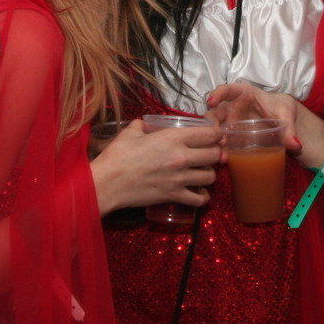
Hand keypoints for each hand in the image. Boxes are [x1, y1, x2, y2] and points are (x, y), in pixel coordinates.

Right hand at [91, 120, 222, 213]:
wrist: (107, 182)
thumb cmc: (118, 155)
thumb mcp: (131, 131)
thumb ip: (144, 125)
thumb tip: (148, 124)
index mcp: (173, 138)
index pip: (209, 134)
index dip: (217, 134)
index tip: (215, 135)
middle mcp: (181, 157)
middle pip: (215, 154)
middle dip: (216, 152)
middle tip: (210, 153)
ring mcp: (179, 178)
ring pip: (211, 176)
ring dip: (209, 174)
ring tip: (202, 172)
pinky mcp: (174, 196)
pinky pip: (200, 199)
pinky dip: (203, 196)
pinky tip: (198, 191)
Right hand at [205, 83, 300, 151]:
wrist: (282, 120)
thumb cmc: (281, 108)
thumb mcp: (286, 114)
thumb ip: (289, 128)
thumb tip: (296, 145)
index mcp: (243, 94)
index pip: (227, 90)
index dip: (217, 94)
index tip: (211, 102)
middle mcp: (232, 107)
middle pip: (215, 112)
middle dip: (213, 125)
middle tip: (219, 138)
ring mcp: (230, 122)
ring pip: (215, 129)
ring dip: (214, 140)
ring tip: (221, 154)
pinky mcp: (232, 136)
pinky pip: (222, 141)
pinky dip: (221, 150)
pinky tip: (224, 160)